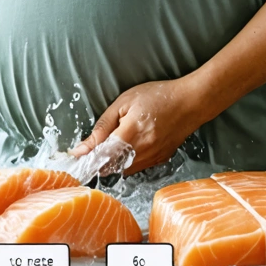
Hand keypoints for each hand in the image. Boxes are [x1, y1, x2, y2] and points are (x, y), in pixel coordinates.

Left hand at [70, 78, 201, 176]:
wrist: (190, 102)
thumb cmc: (158, 96)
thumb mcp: (125, 102)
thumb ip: (104, 126)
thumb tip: (84, 146)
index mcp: (131, 133)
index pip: (102, 155)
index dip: (88, 158)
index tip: (76, 158)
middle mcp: (143, 150)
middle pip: (112, 167)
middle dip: (100, 161)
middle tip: (92, 150)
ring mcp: (154, 158)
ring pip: (124, 170)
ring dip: (114, 162)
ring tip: (113, 144)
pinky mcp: (161, 160)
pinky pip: (138, 167)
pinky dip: (128, 161)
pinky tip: (130, 146)